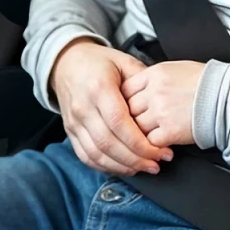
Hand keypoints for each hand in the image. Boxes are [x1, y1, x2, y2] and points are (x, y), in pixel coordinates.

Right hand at [50, 39, 173, 175]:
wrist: (67, 63)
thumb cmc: (100, 62)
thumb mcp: (124, 61)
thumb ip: (143, 80)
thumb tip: (162, 102)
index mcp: (99, 88)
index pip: (119, 123)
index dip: (140, 143)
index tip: (160, 151)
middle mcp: (83, 107)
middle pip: (109, 143)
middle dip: (135, 159)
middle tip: (156, 165)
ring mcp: (74, 122)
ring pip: (96, 154)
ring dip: (122, 166)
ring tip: (144, 168)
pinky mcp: (70, 132)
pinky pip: (86, 156)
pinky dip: (105, 166)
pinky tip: (124, 168)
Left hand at [121, 61, 204, 147]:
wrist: (228, 97)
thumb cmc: (208, 82)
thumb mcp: (176, 69)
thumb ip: (155, 78)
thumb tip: (141, 89)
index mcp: (154, 74)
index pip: (125, 89)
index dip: (124, 100)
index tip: (127, 107)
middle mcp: (154, 93)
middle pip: (127, 109)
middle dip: (130, 118)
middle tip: (134, 124)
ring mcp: (160, 113)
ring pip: (135, 127)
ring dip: (139, 133)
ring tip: (148, 135)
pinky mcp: (169, 132)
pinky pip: (149, 142)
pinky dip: (151, 146)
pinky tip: (159, 144)